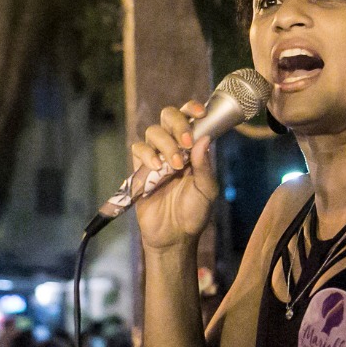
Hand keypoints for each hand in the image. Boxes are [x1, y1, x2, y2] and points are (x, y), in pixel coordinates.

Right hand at [132, 101, 218, 247]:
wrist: (174, 236)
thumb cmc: (194, 213)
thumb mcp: (207, 191)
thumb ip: (205, 166)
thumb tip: (204, 138)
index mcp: (193, 148)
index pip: (191, 118)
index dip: (193, 109)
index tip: (200, 114)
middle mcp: (175, 147)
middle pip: (168, 116)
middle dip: (177, 123)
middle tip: (186, 141)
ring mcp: (156, 156)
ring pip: (153, 131)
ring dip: (165, 144)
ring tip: (174, 165)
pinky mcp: (140, 169)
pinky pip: (138, 148)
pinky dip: (147, 154)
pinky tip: (157, 168)